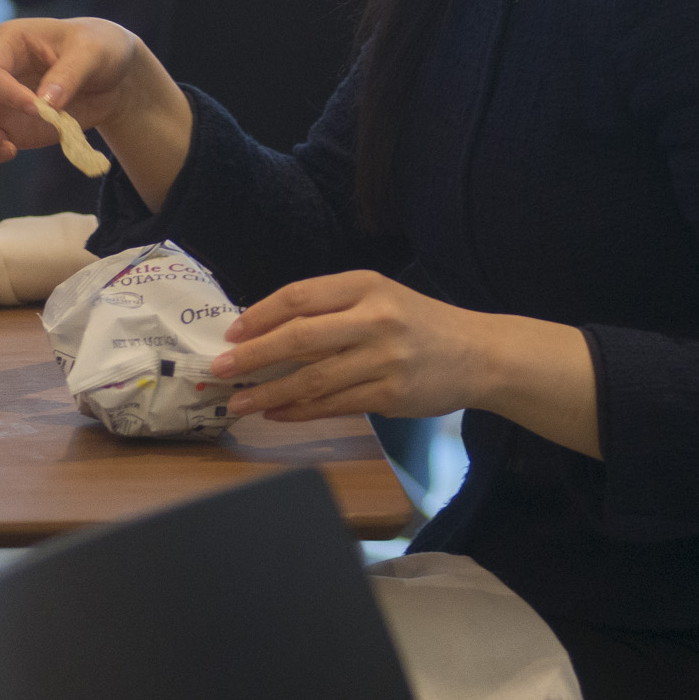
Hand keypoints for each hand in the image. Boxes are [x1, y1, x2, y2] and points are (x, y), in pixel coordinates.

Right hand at [0, 15, 195, 207]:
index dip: (8, 95)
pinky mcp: (2, 124)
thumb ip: (69, 74)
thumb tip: (47, 102)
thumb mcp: (92, 53)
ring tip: (6, 150)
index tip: (39, 110)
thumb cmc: (99, 50)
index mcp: (6, 41)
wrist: (110, 75)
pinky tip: (10, 153)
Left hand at [212, 271, 599, 454]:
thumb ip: (329, 308)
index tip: (231, 333)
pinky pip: (334, 405)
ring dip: (269, 393)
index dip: (259, 316)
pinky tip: (276, 413)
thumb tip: (263, 329)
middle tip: (219, 370)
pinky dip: (300, 411)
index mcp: (364, 285)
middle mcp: (375, 318)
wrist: (479, 354)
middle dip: (253, 357)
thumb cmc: (416, 322)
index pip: (298, 297)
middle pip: (299, 338)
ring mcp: (385, 359)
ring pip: (313, 379)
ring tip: (238, 402)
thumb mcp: (377, 297)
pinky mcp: (392, 395)